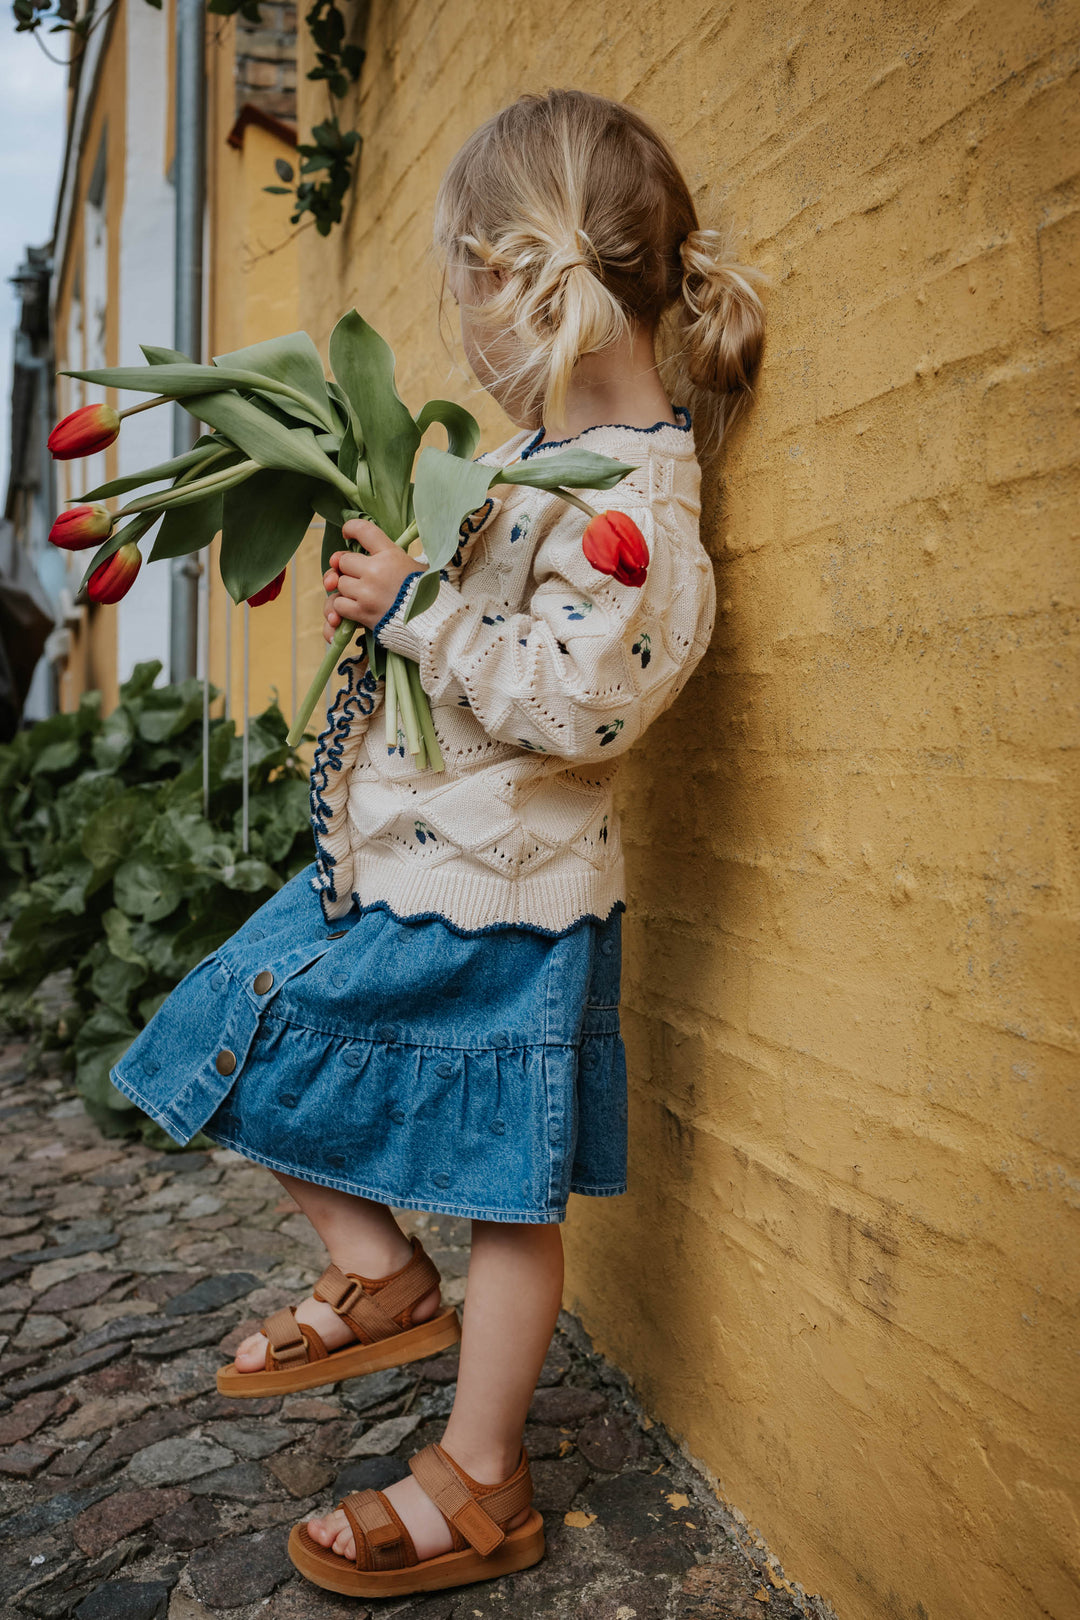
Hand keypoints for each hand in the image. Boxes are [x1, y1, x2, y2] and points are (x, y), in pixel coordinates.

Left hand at [322, 519, 423, 642]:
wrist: (434, 622)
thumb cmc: (428, 593)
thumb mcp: (416, 566)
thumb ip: (393, 557)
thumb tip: (371, 553)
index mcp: (391, 555)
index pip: (364, 531)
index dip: (351, 529)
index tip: (347, 534)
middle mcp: (376, 571)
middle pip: (344, 561)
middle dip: (347, 568)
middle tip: (356, 574)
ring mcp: (367, 593)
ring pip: (340, 583)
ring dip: (346, 589)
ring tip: (360, 594)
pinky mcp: (362, 613)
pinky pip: (338, 604)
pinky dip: (343, 606)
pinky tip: (355, 607)